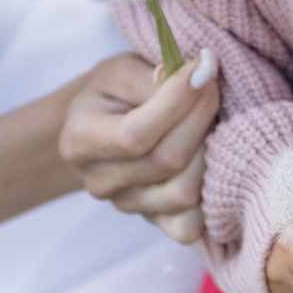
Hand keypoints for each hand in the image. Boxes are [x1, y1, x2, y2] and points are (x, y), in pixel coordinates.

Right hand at [61, 50, 219, 244]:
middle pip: (167, 162)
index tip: (203, 67)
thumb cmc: (112, 94)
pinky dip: (210, 191)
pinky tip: (212, 154)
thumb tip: (193, 79)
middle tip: (213, 84)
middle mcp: (100, 183)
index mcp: (79, 142)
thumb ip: (148, 76)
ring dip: (211, 149)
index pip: (135, 135)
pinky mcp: (156, 223)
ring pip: (184, 192)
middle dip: (201, 117)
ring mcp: (129, 207)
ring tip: (213, 117)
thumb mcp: (118, 72)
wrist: (102, 128)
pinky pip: (191, 225)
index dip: (177, 102)